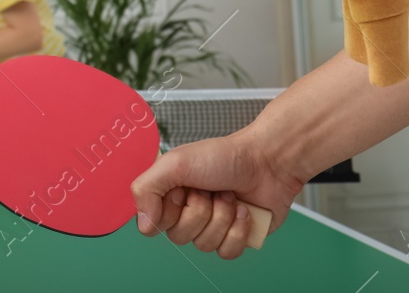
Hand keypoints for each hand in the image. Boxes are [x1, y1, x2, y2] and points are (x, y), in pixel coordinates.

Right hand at [131, 130, 299, 259]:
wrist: (266, 162)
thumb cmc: (222, 156)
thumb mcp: (175, 163)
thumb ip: (146, 189)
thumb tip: (142, 226)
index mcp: (167, 193)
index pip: (153, 223)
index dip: (170, 209)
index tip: (181, 190)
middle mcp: (185, 212)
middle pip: (179, 236)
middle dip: (199, 211)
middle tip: (209, 189)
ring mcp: (210, 226)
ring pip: (204, 245)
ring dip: (222, 217)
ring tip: (229, 195)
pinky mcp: (233, 238)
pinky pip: (226, 252)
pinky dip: (238, 230)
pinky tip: (243, 210)